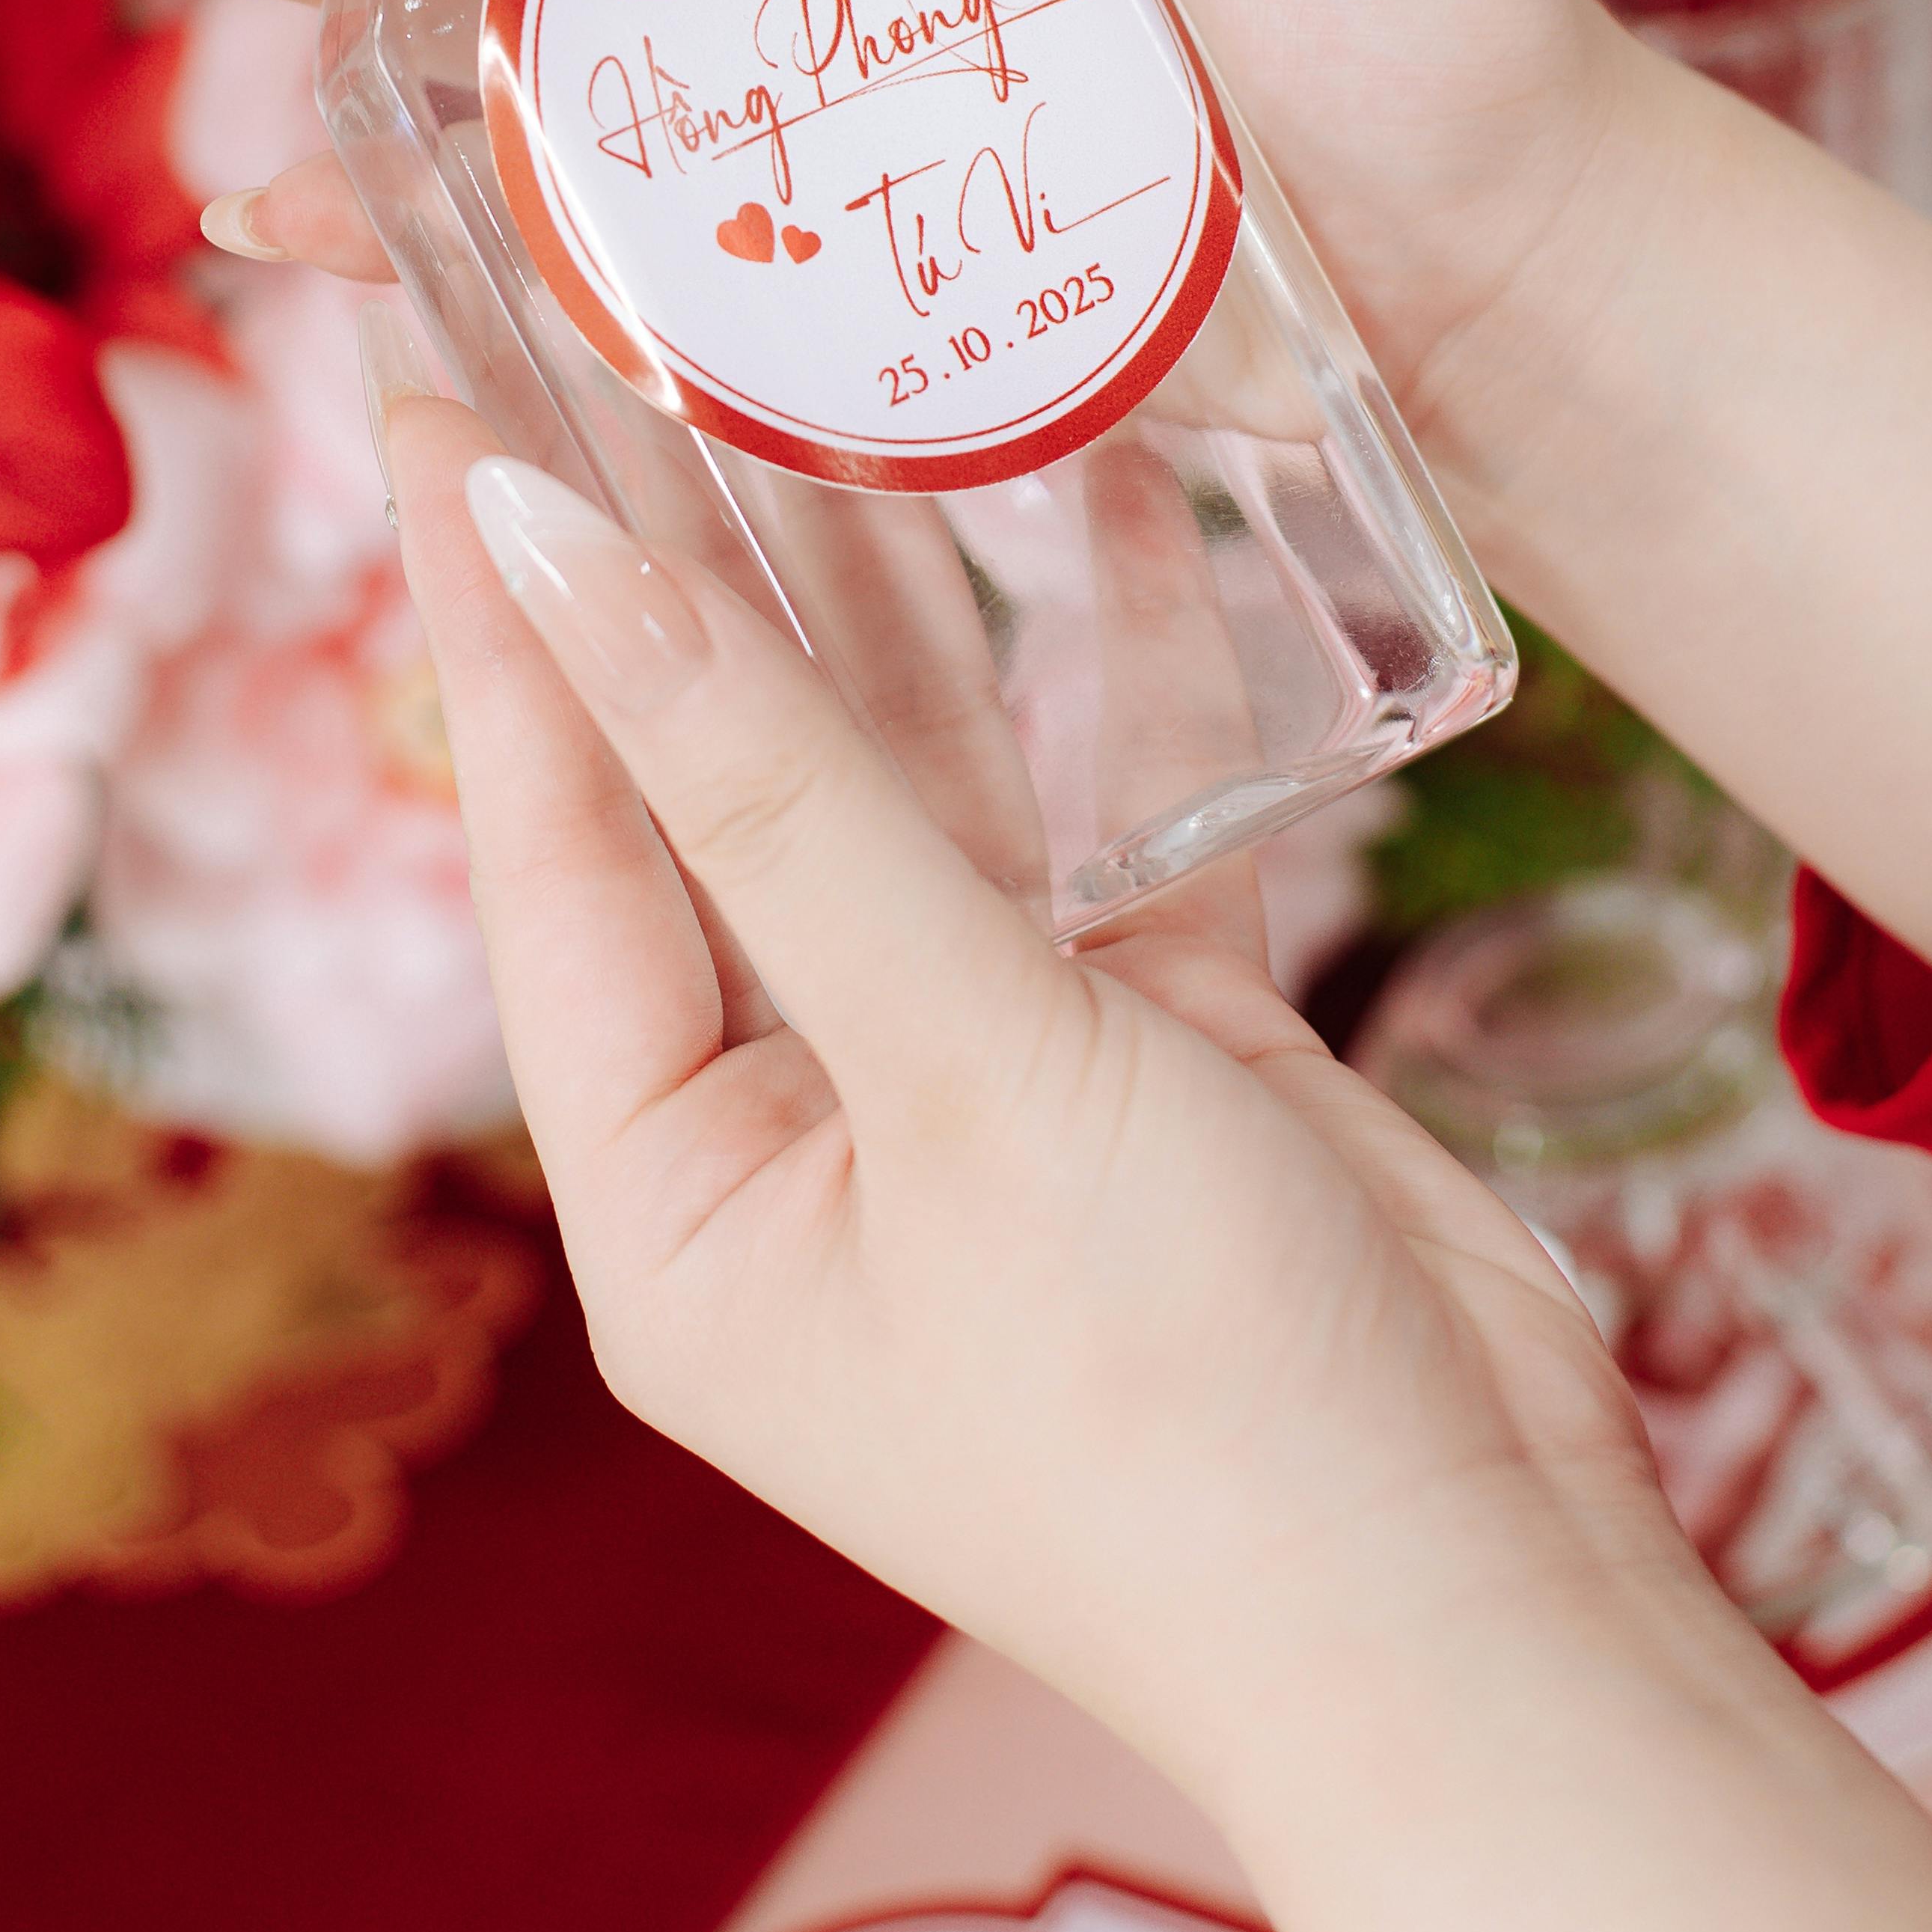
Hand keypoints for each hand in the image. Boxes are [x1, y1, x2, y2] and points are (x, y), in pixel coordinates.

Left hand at [367, 312, 1931, 1931]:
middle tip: (632, 327)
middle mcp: (802, 1134)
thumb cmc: (1181, 1403)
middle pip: (716, 793)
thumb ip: (770, 783)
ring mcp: (979, 1086)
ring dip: (897, 598)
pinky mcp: (1146, 1051)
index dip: (502, 611)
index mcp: (678, 1197)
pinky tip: (1115, 500)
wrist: (1486, 1603)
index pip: (547, 842)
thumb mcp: (954, 1064)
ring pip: (910, 787)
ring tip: (839, 356)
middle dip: (691, 574)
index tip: (444, 393)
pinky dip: (1116, 682)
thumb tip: (548, 549)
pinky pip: (1097, 825)